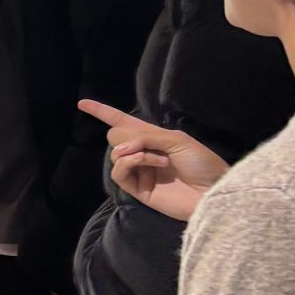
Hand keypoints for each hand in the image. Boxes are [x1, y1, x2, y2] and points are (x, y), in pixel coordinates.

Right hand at [79, 100, 229, 222]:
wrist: (212, 191)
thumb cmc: (201, 163)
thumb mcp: (176, 139)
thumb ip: (145, 137)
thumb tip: (119, 147)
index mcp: (152, 137)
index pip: (122, 121)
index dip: (102, 112)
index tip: (82, 103)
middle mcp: (142, 153)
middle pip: (115, 135)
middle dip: (128, 136)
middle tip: (149, 144)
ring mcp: (139, 172)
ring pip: (115, 153)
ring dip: (135, 151)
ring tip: (160, 159)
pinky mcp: (137, 190)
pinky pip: (119, 172)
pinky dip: (130, 162)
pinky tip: (149, 163)